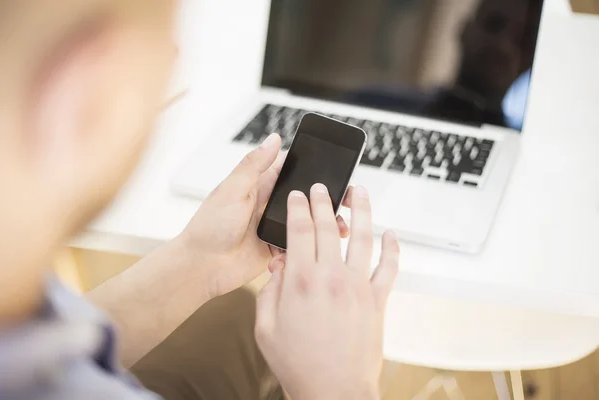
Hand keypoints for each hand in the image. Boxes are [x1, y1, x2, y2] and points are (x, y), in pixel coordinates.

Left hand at [177, 133, 350, 297]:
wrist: (201, 267)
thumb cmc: (209, 226)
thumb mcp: (233, 189)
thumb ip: (254, 165)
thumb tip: (274, 137)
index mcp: (258, 185)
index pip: (290, 169)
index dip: (311, 165)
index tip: (334, 165)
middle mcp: (268, 204)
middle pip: (303, 195)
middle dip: (323, 197)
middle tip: (345, 199)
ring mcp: (273, 227)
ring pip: (305, 221)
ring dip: (321, 223)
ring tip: (338, 227)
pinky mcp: (275, 248)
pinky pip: (298, 244)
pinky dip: (310, 244)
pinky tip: (322, 247)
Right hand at [255, 184, 399, 399]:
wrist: (334, 391)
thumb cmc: (299, 364)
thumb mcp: (265, 329)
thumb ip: (269, 292)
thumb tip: (279, 268)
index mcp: (301, 282)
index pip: (300, 230)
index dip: (298, 208)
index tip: (298, 196)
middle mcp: (331, 278)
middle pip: (329, 226)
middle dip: (324, 200)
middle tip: (322, 187)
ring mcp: (358, 287)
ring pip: (363, 237)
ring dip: (362, 210)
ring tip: (359, 192)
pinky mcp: (377, 300)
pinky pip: (389, 267)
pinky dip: (393, 248)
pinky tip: (391, 234)